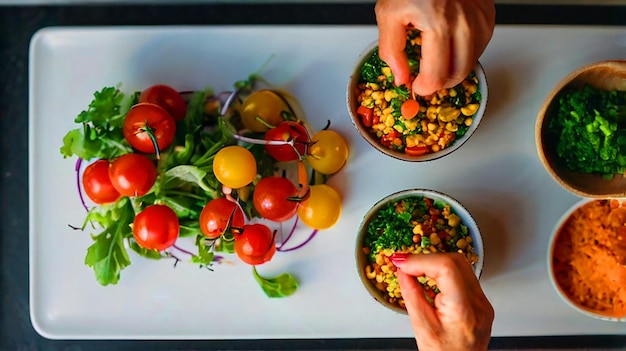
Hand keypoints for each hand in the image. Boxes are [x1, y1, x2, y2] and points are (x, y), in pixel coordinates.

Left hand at [375, 0, 494, 95]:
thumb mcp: (389, 13)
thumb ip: (391, 50)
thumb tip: (401, 77)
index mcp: (438, 25)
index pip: (436, 77)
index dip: (423, 88)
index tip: (416, 85)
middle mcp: (463, 24)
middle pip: (457, 76)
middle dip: (439, 83)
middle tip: (426, 78)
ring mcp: (479, 21)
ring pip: (471, 64)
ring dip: (453, 69)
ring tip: (437, 61)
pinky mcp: (488, 17)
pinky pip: (480, 47)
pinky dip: (465, 53)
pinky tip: (451, 45)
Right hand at [390, 252, 493, 350]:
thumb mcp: (421, 327)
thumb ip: (412, 295)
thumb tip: (403, 270)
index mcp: (463, 311)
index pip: (446, 268)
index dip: (421, 261)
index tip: (402, 263)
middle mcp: (479, 304)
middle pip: (455, 261)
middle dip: (427, 258)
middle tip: (406, 264)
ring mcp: (483, 301)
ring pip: (461, 264)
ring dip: (435, 262)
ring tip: (415, 269)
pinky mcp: (481, 301)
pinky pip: (463, 275)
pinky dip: (444, 271)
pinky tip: (431, 276)